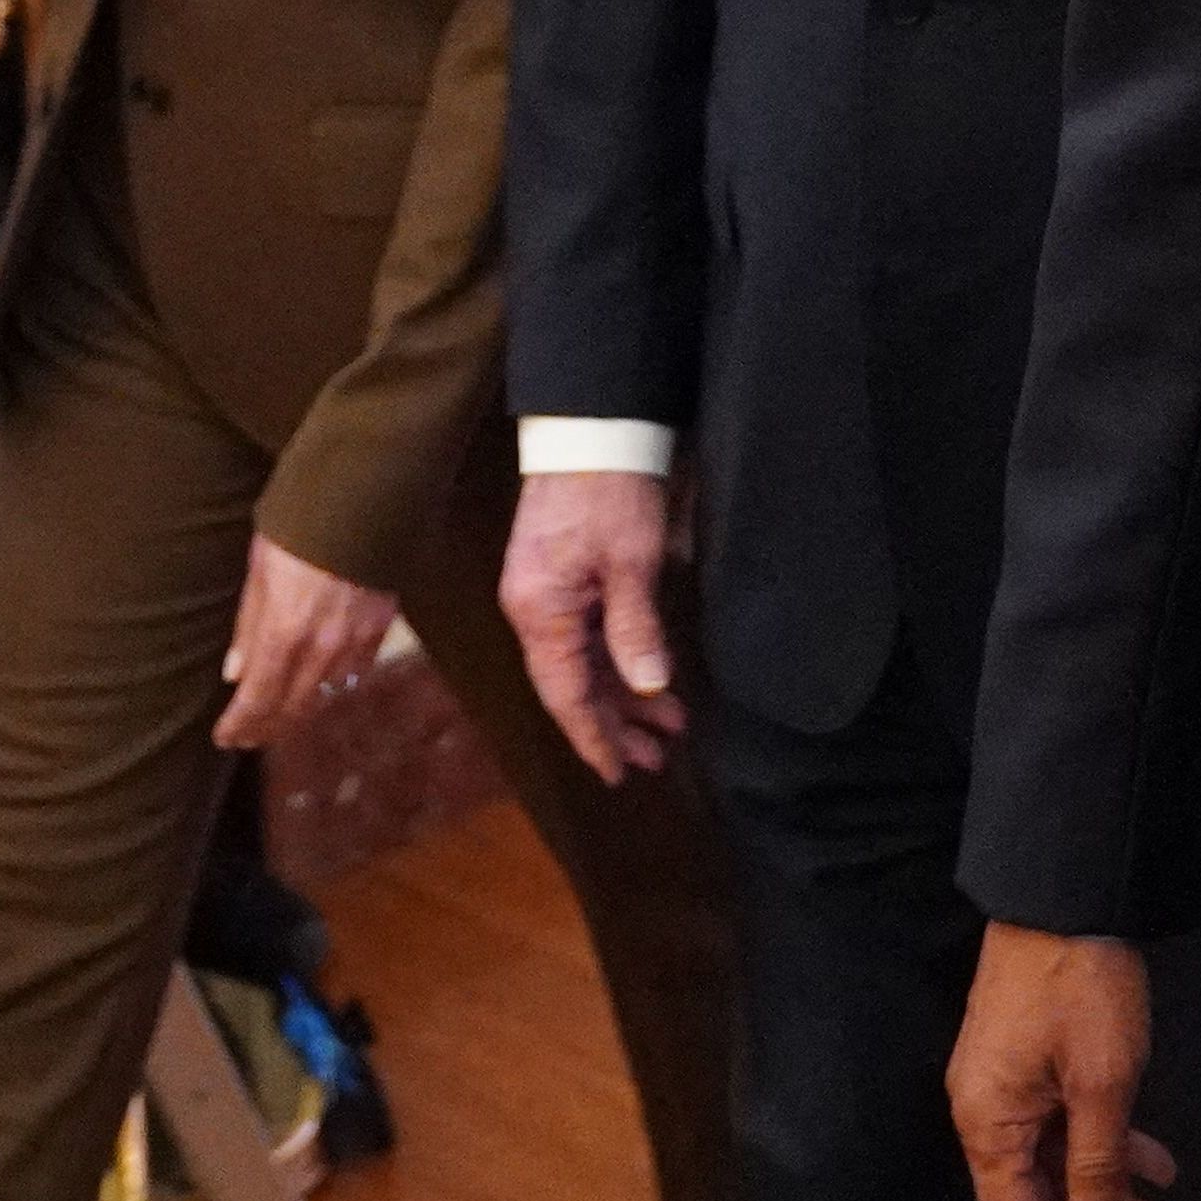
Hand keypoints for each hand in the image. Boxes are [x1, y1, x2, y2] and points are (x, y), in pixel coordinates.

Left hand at [215, 533, 397, 749]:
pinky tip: (319, 690)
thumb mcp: (259, 569)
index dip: (240, 725)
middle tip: (247, 736)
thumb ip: (248, 626)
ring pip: (324, 697)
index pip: (258, 700)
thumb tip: (235, 673)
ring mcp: (355, 641)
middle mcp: (321, 648)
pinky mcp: (380, 628)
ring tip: (278, 718)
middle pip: (292, 707)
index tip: (224, 736)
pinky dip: (331, 688)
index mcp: (283, 632)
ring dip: (297, 712)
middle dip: (266, 727)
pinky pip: (354, 673)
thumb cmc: (298, 526)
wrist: (361, 496)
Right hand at [498, 469, 686, 781]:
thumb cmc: (609, 491)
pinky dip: (615, 661)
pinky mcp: (557, 578)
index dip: (594, 737)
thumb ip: (636, 628)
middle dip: (614, 724)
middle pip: (570, 685)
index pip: (565, 694)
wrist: (588, 428)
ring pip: (579, 663)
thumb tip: (649, 686)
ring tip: (668, 722)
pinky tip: (647, 676)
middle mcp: (531, 610)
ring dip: (622, 694)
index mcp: (540, 611)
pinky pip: (582, 637)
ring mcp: (541, 594)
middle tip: (656, 758)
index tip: (619, 773)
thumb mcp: (632, 561)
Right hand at [949, 925, 1185, 1200]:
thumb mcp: (1101, 1085)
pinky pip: (1070, 1127)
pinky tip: (1162, 1167)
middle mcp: (990, 1114)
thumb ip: (1097, 1169)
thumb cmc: (1080, 989)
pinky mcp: (1034, 1062)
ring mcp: (1012, 1087)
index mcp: (989, 1125)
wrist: (1065, 893)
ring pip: (1062, 1168)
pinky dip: (1113, 1151)